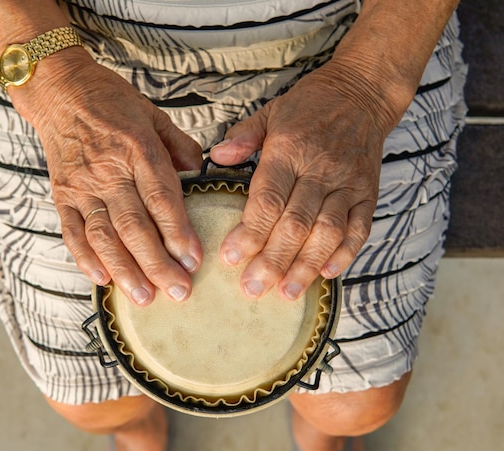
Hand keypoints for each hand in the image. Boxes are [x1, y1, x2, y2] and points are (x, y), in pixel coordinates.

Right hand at [9, 47, 203, 305]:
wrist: (59, 90)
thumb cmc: (111, 101)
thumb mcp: (153, 113)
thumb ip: (179, 145)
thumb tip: (199, 171)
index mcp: (137, 149)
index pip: (161, 198)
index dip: (178, 232)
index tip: (194, 260)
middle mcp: (109, 171)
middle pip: (134, 226)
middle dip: (157, 264)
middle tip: (178, 292)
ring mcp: (82, 186)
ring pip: (104, 236)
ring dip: (125, 270)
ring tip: (144, 298)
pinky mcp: (61, 194)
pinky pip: (72, 232)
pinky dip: (85, 258)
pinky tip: (102, 280)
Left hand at [210, 61, 396, 299]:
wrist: (363, 93)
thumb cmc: (310, 105)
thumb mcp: (270, 112)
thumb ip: (243, 137)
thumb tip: (216, 157)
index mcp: (289, 150)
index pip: (268, 199)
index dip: (250, 232)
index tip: (231, 258)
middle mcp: (320, 170)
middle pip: (295, 223)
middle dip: (273, 260)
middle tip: (253, 288)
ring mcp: (347, 184)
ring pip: (327, 232)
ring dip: (307, 265)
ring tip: (287, 292)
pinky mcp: (367, 193)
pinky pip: (359, 228)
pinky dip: (345, 254)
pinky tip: (327, 274)